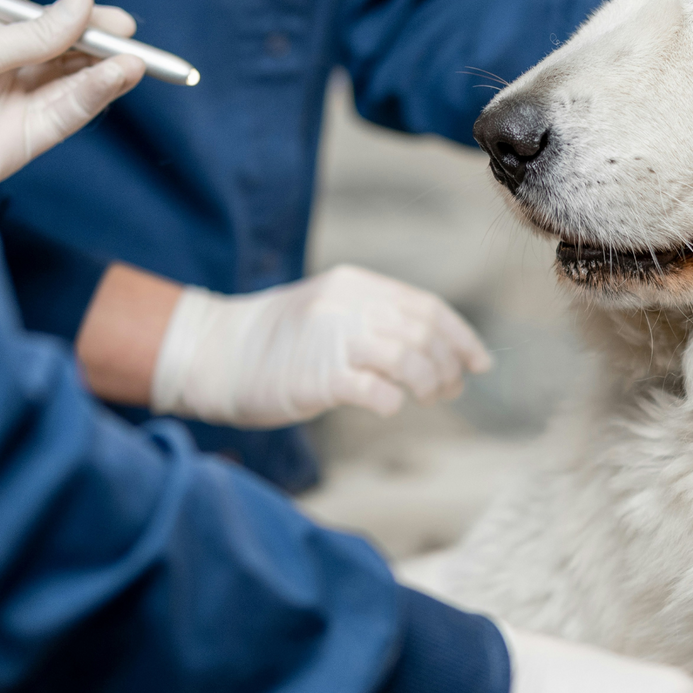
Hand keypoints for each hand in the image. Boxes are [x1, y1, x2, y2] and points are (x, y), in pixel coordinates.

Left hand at [0, 0, 143, 195]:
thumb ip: (37, 32)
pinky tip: (116, 78)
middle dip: (100, 45)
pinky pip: (69, 113)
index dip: (81, 19)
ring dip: (106, 72)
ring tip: (135, 61)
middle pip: (66, 55)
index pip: (45, 24)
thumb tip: (82, 3)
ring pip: (74, 85)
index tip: (110, 15)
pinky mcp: (28, 139)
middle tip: (129, 35)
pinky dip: (94, 95)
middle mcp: (8, 71)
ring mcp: (19, 105)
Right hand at [147, 264, 491, 427]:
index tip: (479, 363)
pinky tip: (387, 406)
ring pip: (408, 358)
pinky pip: (375, 389)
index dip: (461, 337)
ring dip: (428, 384)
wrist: (213, 354)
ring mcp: (332, 339)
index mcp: (355, 285)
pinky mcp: (318, 376)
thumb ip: (373, 320)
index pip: (426, 307)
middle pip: (424, 334)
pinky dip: (391, 401)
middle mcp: (348, 305)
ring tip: (425, 399)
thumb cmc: (276, 343)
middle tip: (448, 390)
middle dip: (448, 366)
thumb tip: (432, 350)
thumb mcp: (328, 312)